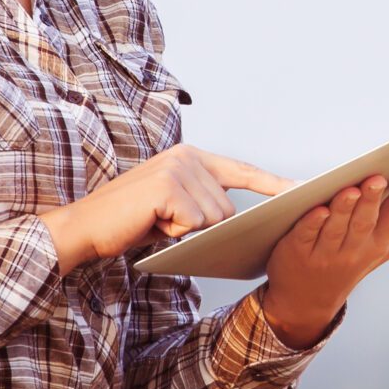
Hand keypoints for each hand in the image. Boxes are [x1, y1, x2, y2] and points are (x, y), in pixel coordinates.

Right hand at [40, 145, 295, 271]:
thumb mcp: (174, 208)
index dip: (273, 183)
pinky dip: (174, 232)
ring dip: (186, 230)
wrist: (85, 227)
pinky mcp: (168, 186)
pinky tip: (151, 222)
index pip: (242, 171)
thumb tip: (237, 221)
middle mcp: (187, 156)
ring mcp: (177, 168)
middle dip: (202, 227)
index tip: (304, 190)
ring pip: (213, 219)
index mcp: (191, 157)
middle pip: (227, 208)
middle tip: (164, 222)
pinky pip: (194, 223)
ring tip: (155, 221)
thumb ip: (203, 204)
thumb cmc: (130, 222)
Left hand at [260, 163, 388, 331]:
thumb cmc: (358, 256)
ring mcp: (327, 252)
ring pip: (338, 228)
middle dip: (375, 200)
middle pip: (368, 221)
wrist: (309, 298)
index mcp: (383, 242)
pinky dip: (312, 223)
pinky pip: (307, 235)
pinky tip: (318, 209)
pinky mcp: (298, 250)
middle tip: (379, 176)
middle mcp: (357, 249)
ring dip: (345, 209)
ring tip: (352, 189)